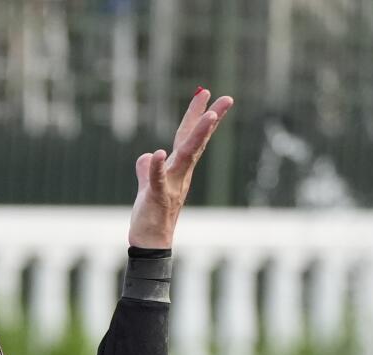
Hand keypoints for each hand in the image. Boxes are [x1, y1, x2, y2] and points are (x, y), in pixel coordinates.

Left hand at [127, 88, 234, 248]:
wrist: (149, 243)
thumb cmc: (151, 215)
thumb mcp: (148, 187)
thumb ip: (148, 170)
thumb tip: (147, 156)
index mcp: (178, 168)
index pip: (190, 137)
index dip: (197, 115)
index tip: (207, 92)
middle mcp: (180, 173)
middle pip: (195, 141)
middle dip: (209, 119)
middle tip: (226, 98)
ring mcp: (171, 184)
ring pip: (186, 156)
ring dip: (197, 136)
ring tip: (208, 116)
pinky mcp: (156, 197)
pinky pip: (157, 179)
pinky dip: (157, 166)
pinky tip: (158, 152)